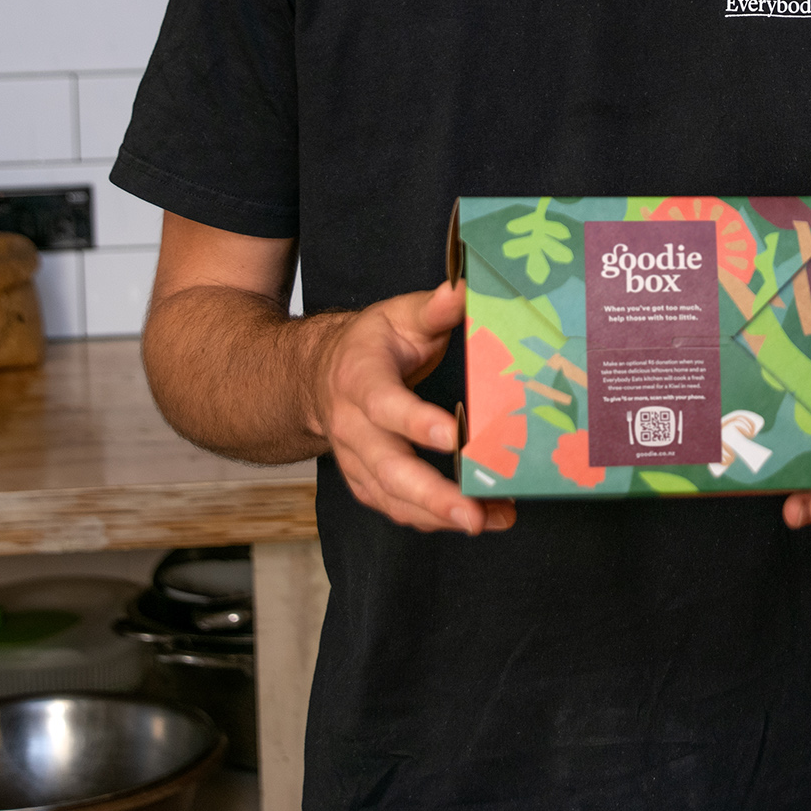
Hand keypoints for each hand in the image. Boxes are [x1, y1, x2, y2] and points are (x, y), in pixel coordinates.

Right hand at [306, 281, 514, 536]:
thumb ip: (433, 308)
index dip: (416, 422)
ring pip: (392, 498)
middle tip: (473, 514)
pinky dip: (434, 520)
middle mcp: (352, 427)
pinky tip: (479, 519)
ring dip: (439, 516)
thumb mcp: (398, 315)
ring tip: (490, 520)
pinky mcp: (366, 483)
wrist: (320, 377)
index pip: (384, 405)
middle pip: (387, 468)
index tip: (454, 436)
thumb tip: (462, 290)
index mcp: (360, 379)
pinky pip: (396, 509)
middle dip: (432, 495)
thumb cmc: (371, 345)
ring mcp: (356, 461)